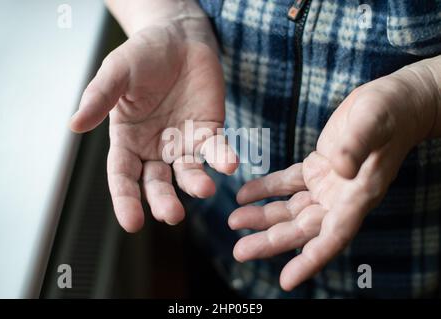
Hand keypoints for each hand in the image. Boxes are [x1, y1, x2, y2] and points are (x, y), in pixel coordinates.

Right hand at [70, 22, 237, 231]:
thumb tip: (74, 125)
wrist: (178, 38)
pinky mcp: (208, 131)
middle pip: (156, 183)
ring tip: (204, 189)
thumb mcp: (117, 72)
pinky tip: (229, 164)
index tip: (132, 223)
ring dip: (196, 183)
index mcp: (128, 140)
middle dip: (164, 200)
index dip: (126, 200)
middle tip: (171, 214)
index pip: (123, 177)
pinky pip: (216, 150)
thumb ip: (99, 98)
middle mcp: (155, 148)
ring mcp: (183, 142)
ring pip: (188, 172)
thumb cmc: (142, 55)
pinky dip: (222, 158)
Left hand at [229, 62, 439, 290]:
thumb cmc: (389, 113)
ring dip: (262, 217)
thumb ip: (356, 146)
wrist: (394, 103)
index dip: (311, 260)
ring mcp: (328, 185)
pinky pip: (287, 184)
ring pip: (290, 209)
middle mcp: (341, 197)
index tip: (286, 280)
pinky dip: (266, 189)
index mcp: (359, 195)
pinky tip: (245, 194)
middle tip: (239, 251)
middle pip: (302, 229)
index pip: (334, 236)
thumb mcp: (373, 124)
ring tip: (233, 220)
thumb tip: (339, 169)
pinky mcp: (318, 168)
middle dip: (270, 241)